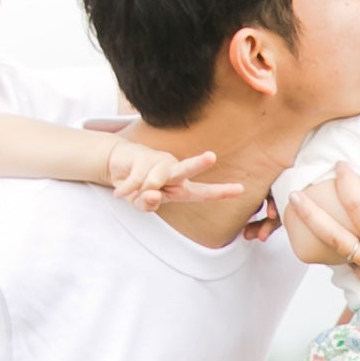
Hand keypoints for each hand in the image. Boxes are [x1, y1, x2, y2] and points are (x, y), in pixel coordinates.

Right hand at [99, 135, 242, 209]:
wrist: (118, 164)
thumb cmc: (139, 185)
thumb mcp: (143, 202)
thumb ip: (148, 204)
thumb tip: (151, 196)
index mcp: (180, 186)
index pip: (203, 192)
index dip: (221, 192)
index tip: (241, 190)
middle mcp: (173, 172)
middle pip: (185, 170)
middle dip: (197, 164)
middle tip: (211, 156)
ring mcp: (158, 162)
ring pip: (156, 178)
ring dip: (144, 191)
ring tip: (133, 194)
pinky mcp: (141, 157)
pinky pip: (135, 180)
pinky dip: (127, 189)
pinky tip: (120, 193)